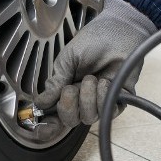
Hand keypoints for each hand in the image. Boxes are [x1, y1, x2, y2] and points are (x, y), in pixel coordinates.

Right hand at [34, 0, 156, 136]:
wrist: (119, 30)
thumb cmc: (94, 40)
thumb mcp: (68, 59)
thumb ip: (56, 81)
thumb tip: (41, 103)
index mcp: (67, 88)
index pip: (57, 115)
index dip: (49, 126)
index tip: (42, 129)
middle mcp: (83, 98)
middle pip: (71, 121)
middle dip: (68, 106)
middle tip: (72, 87)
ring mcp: (101, 100)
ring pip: (89, 118)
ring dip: (88, 99)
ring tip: (92, 79)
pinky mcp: (119, 100)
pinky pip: (108, 112)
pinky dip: (103, 98)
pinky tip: (105, 82)